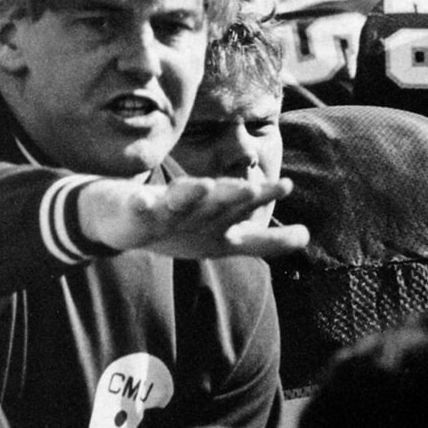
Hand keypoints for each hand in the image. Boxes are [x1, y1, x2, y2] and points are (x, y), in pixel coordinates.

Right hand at [79, 176, 308, 258]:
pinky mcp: (134, 210)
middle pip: (215, 202)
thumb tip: (307, 236)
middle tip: (253, 188)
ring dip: (191, 193)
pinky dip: (140, 203)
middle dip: (233, 195)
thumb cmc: (177, 225)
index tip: (286, 185)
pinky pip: (138, 208)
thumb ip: (262, 241)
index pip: (245, 210)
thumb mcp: (221, 239)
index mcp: (214, 219)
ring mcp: (163, 208)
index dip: (263, 199)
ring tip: (203, 185)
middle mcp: (194, 208)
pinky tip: (143, 200)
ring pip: (179, 199)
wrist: (121, 215)